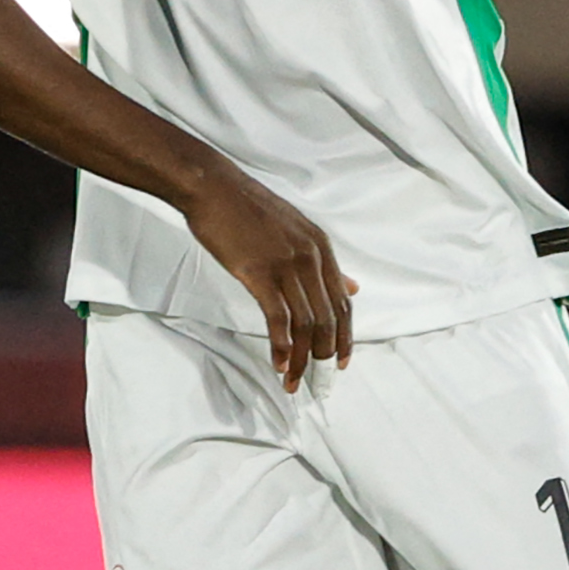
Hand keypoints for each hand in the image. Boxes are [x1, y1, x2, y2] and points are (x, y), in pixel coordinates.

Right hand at [175, 168, 356, 392]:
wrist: (214, 187)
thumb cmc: (248, 209)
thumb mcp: (297, 230)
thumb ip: (324, 262)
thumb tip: (353, 286)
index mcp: (321, 247)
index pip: (343, 302)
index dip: (345, 337)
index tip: (342, 361)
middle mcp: (311, 257)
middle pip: (328, 318)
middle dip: (325, 356)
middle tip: (316, 382)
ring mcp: (287, 265)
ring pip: (306, 323)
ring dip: (300, 359)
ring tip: (293, 381)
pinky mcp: (259, 273)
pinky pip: (278, 318)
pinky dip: (280, 346)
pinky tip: (276, 363)